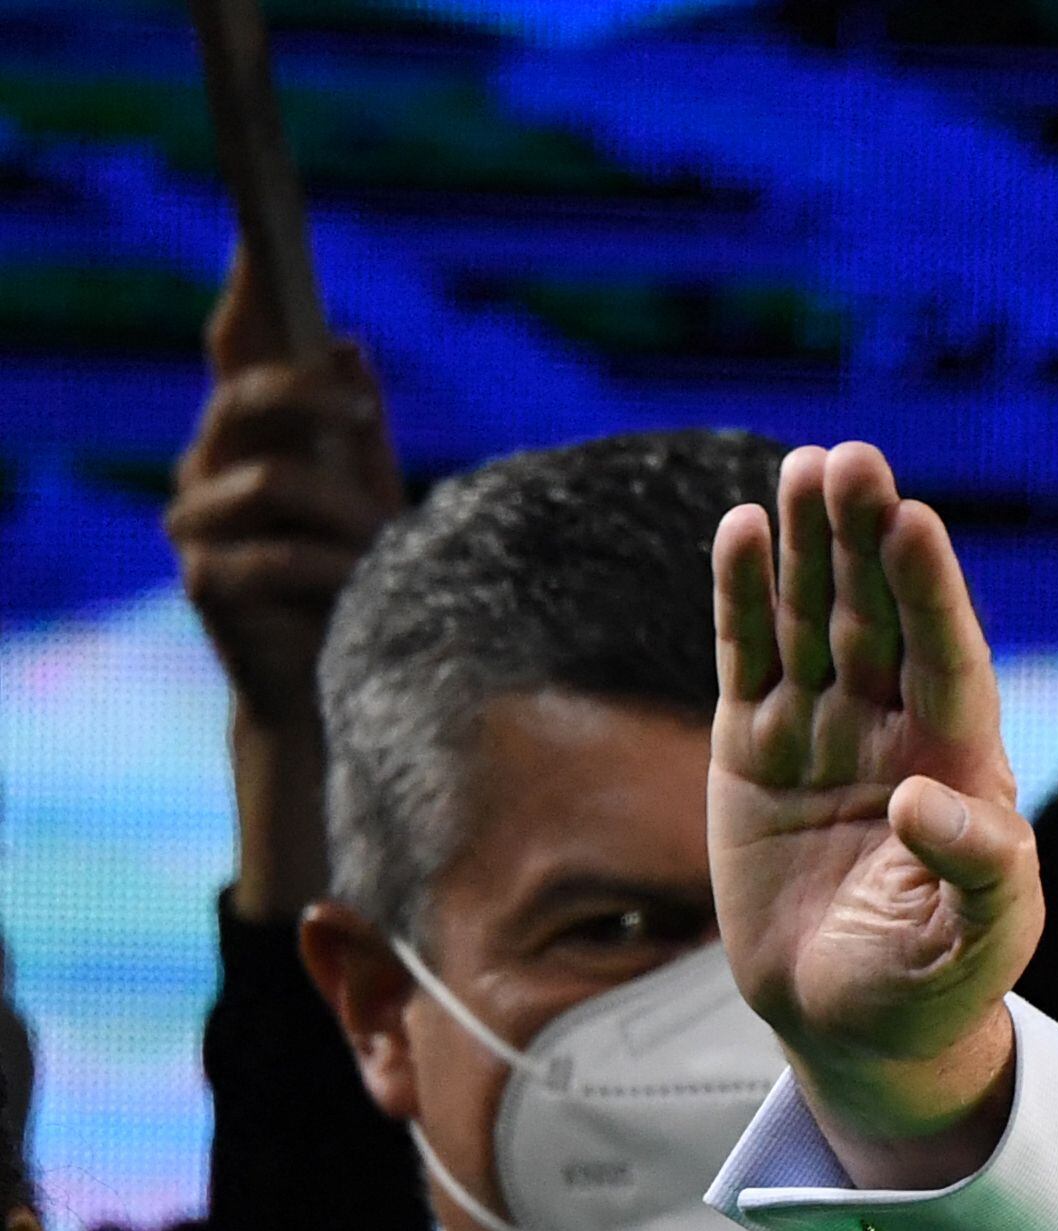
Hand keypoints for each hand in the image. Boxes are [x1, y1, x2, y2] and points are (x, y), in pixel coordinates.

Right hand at [166, 254, 400, 915]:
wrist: (334, 686)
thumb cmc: (358, 584)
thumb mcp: (372, 497)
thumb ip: (357, 425)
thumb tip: (347, 342)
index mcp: (246, 437)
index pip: (237, 350)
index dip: (247, 293)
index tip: (260, 236)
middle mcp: (208, 468)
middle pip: (245, 396)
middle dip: (309, 397)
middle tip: (365, 413)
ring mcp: (197, 524)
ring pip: (275, 481)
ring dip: (344, 516)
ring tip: (379, 552)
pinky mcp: (205, 581)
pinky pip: (277, 554)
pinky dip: (332, 571)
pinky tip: (352, 590)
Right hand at [709, 441, 1037, 1171]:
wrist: (856, 1026)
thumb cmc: (936, 983)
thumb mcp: (978, 941)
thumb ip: (976, 870)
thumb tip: (923, 799)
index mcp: (962, 768)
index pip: (949, 661)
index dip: (931, 593)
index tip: (915, 522)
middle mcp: (894, 734)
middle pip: (879, 619)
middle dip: (866, 542)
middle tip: (853, 460)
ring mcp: (821, 735)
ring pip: (812, 622)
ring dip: (807, 547)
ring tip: (805, 466)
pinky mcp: (752, 751)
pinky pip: (746, 658)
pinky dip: (740, 598)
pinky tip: (740, 530)